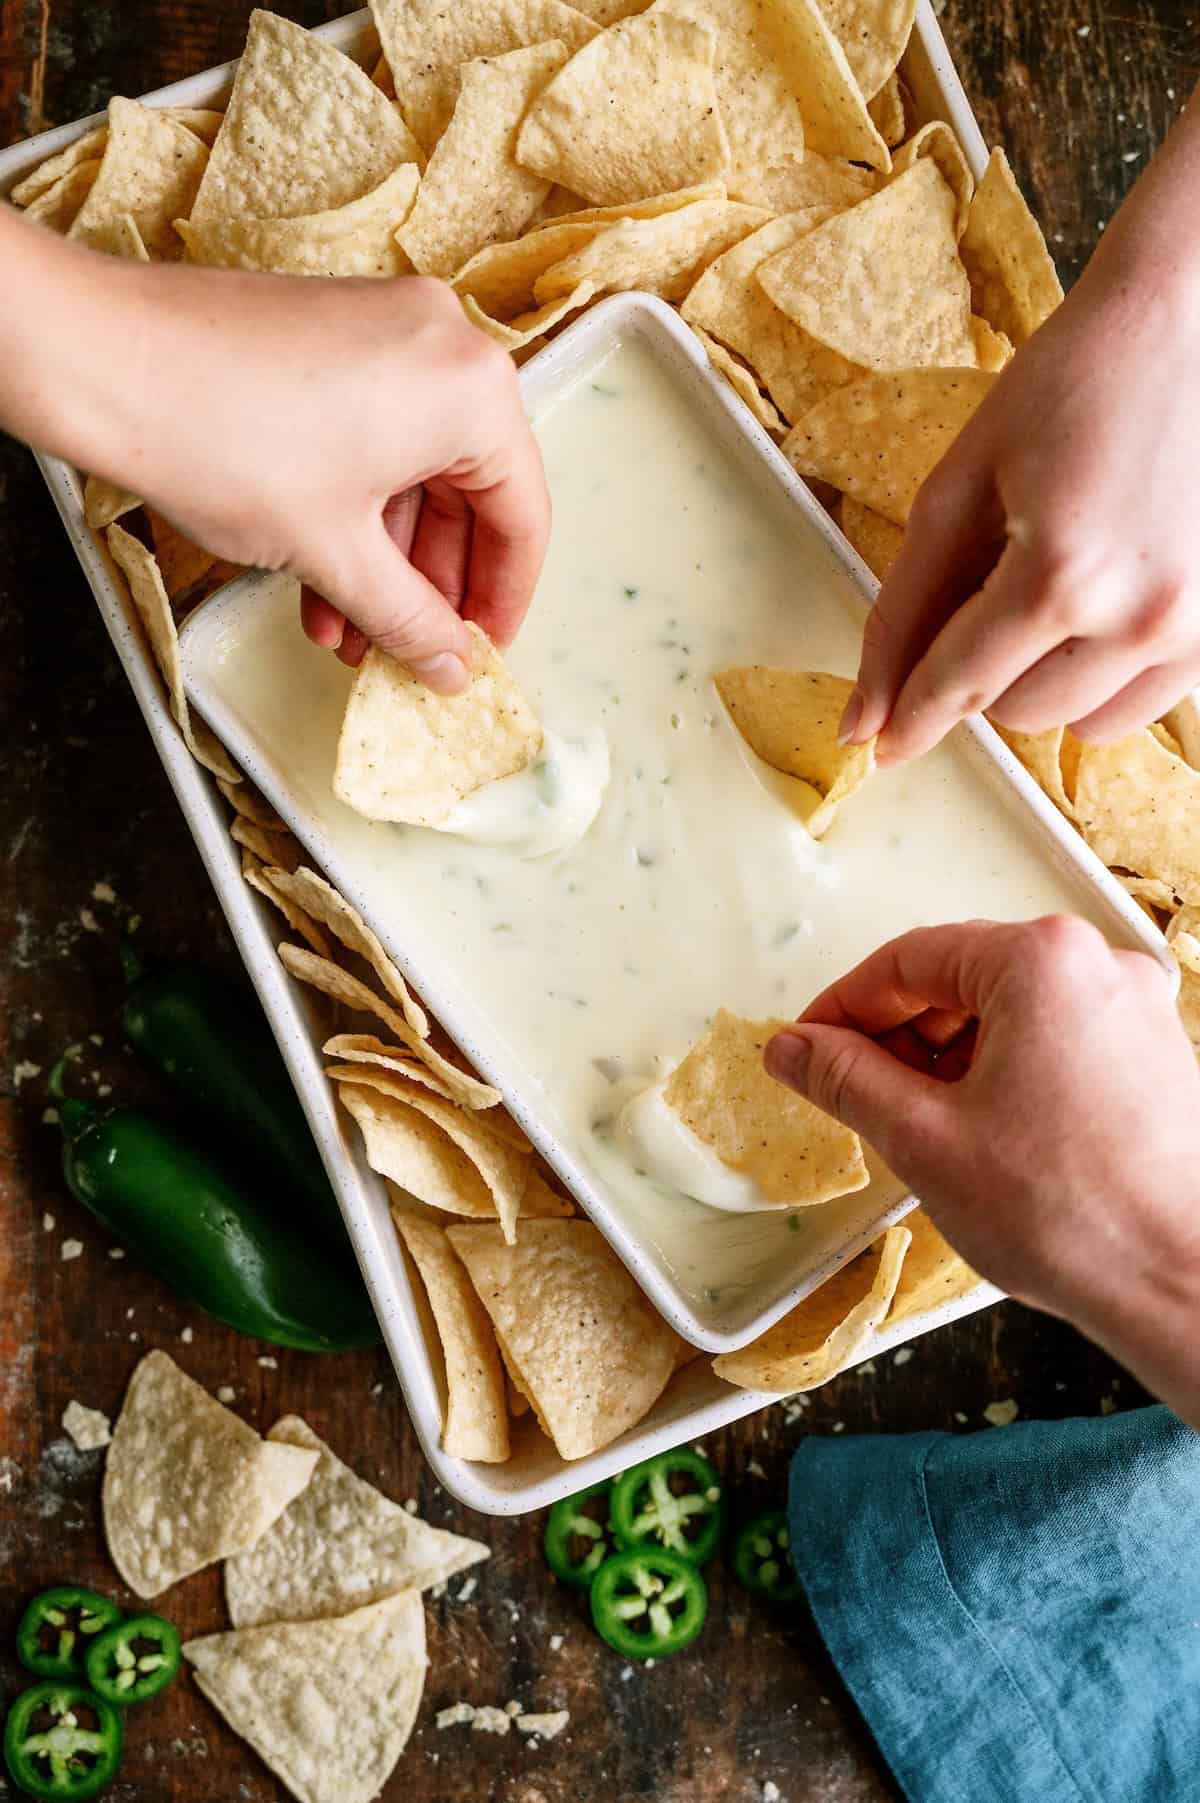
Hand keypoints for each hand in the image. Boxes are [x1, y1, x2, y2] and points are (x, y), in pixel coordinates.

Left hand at [2, 209, 548, 692]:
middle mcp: (443, 344)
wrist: (102, 358)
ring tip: (346, 633)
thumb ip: (410, 620)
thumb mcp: (335, 554)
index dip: (503, 599)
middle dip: (430, 585)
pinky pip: (371, 436)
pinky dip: (353, 510)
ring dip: (383, 561)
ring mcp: (386, 332)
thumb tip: (452, 665)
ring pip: (411, 471)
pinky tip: (320, 580)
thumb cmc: (223, 438)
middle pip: (468, 492)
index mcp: (473, 388)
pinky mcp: (333, 335)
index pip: (522, 514)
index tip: (483, 650)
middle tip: (411, 649)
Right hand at [765, 917, 1199, 1424]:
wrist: (1186, 1285)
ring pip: (1010, 1014)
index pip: (908, 961)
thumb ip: (846, 1079)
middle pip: (962, 980)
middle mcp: (1099, 966)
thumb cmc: (1067, 1213)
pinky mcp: (1156, 1059)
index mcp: (1040, 961)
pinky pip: (1057, 1043)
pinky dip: (1005, 1075)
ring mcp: (1136, 1012)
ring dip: (950, 1060)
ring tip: (917, 1129)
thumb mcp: (923, 1139)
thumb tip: (791, 1049)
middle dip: (898, 1037)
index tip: (805, 1052)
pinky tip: (982, 1137)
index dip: (843, 1009)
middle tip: (851, 1097)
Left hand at [843, 85, 1199, 764]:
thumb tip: (864, 715)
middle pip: (1015, 713)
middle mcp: (1138, 617)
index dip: (911, 717)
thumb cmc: (1072, 381)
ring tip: (1057, 585)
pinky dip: (1105, 672)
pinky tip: (1105, 600)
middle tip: (996, 583)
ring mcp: (1194, 628)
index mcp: (1061, 573)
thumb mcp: (962, 482)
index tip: (882, 746)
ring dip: (1045, 677)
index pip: (960, 684)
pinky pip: (1142, 705)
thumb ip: (905, 605)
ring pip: (1076, 721)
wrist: (1192, 320)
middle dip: (984, 668)